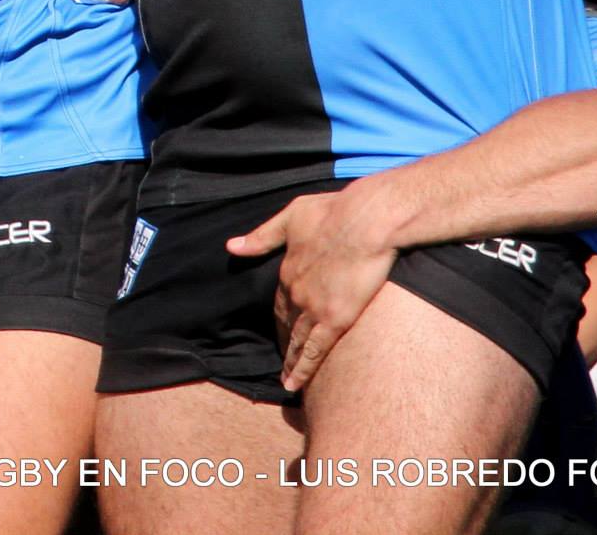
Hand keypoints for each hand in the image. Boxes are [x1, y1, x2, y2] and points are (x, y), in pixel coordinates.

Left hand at [226, 186, 397, 392]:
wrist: (366, 221)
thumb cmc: (332, 213)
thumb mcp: (291, 217)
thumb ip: (263, 235)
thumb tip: (231, 246)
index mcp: (288, 270)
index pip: (279, 301)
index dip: (280, 316)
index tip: (280, 328)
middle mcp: (296, 293)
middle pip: (285, 324)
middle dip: (283, 342)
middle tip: (283, 361)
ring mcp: (315, 308)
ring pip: (297, 342)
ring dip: (290, 363)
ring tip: (286, 380)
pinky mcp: (336, 319)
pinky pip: (315, 351)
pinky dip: (303, 369)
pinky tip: (294, 384)